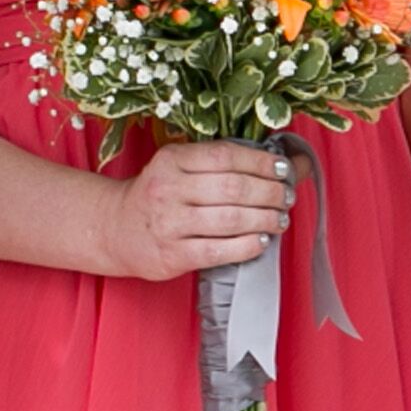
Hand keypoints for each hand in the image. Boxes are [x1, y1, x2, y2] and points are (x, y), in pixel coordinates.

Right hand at [109, 140, 300, 281]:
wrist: (115, 229)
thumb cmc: (159, 195)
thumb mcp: (182, 167)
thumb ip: (227, 162)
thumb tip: (294, 160)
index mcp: (171, 159)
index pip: (225, 155)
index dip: (261, 162)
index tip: (284, 169)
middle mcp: (167, 189)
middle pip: (233, 188)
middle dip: (270, 193)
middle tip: (286, 197)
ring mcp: (168, 224)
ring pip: (230, 219)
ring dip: (264, 219)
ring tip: (279, 219)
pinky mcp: (171, 255)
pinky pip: (219, 251)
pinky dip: (246, 246)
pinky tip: (260, 241)